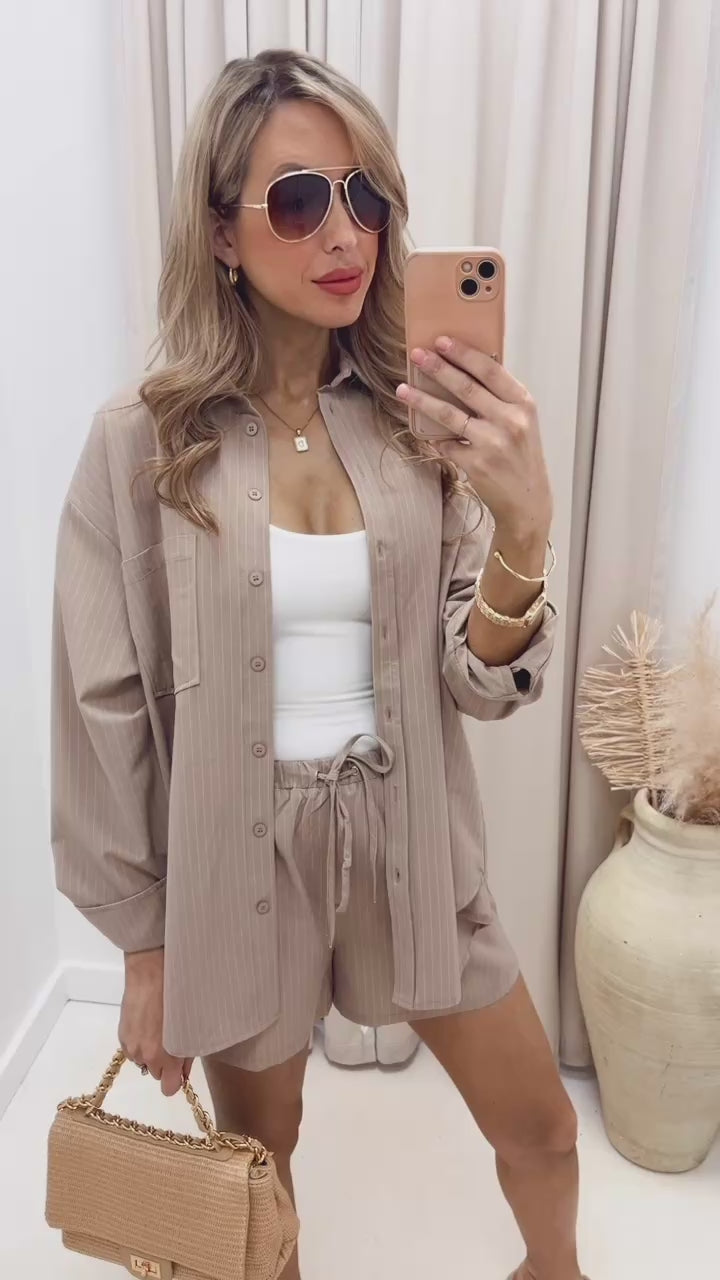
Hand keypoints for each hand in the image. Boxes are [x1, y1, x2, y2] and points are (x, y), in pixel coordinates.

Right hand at [120, 947, 193, 1096]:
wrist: (150, 972)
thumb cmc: (178, 995)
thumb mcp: (191, 1027)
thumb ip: (188, 1055)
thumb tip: (184, 1073)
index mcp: (164, 1055)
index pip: (169, 1088)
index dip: (176, 1080)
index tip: (181, 1068)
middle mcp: (145, 1056)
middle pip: (157, 1074)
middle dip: (165, 1063)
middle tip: (172, 1040)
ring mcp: (130, 1046)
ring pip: (144, 1061)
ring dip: (151, 1052)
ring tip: (159, 1028)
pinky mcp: (121, 1035)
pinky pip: (133, 1049)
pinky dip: (141, 1042)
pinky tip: (147, 1023)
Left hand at [397, 336, 552, 540]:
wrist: (527, 501)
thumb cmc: (522, 457)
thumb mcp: (522, 422)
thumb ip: (500, 399)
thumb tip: (463, 371)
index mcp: (523, 403)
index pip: (490, 370)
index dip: (464, 354)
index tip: (442, 341)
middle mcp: (510, 420)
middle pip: (466, 387)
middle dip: (437, 368)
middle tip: (416, 355)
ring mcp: (492, 443)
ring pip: (449, 414)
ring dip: (422, 400)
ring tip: (403, 389)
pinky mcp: (476, 463)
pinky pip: (446, 444)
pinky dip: (435, 439)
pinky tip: (426, 434)